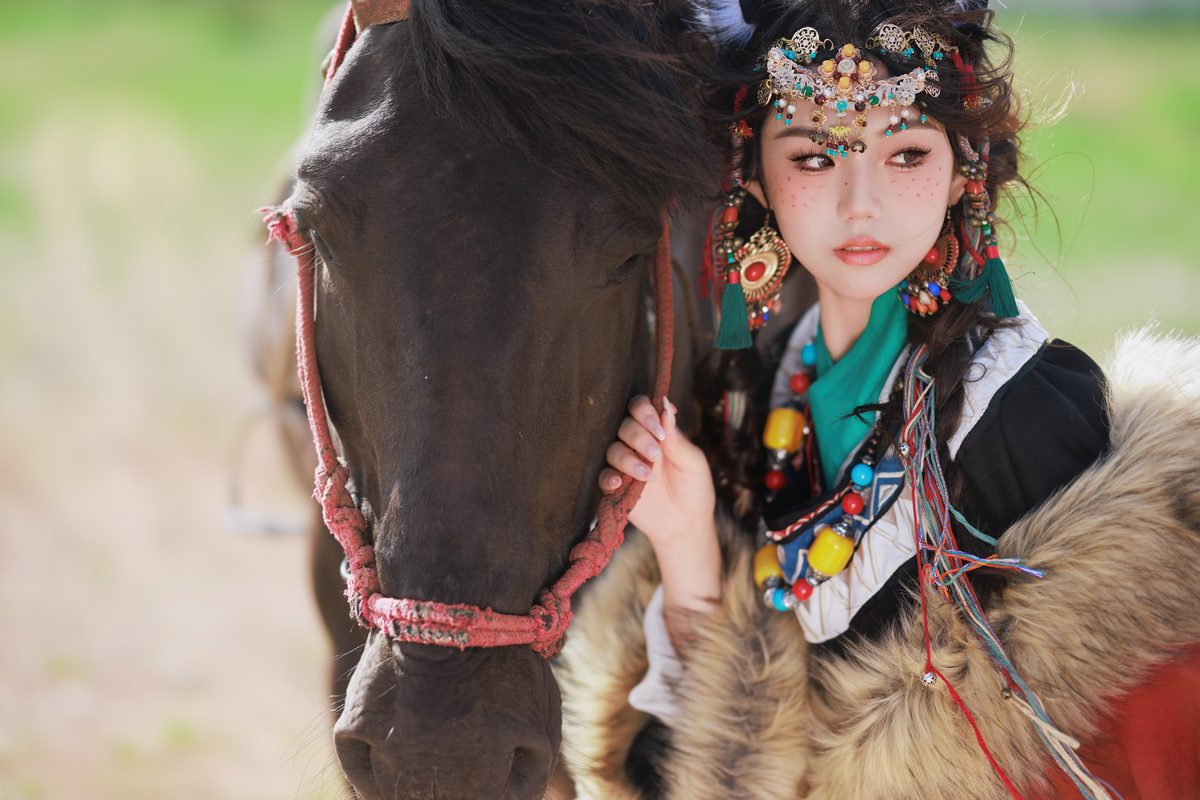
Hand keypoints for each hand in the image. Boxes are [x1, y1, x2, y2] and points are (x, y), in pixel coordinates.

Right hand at [598, 395, 715, 546]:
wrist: (687, 524)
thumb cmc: (694, 489)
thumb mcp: (693, 462)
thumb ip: (677, 438)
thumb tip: (666, 407)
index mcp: (657, 432)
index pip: (639, 408)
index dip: (644, 412)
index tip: (658, 430)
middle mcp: (637, 444)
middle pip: (624, 426)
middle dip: (638, 437)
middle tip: (655, 455)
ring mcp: (625, 465)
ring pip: (612, 449)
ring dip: (628, 459)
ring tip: (648, 476)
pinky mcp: (615, 487)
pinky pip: (602, 476)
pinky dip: (608, 477)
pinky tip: (619, 482)